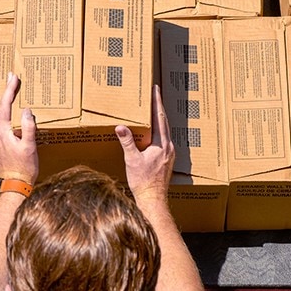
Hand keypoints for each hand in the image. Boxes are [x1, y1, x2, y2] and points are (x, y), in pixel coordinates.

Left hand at [0, 73, 38, 184]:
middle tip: (12, 79)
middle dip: (7, 93)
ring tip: (13, 94)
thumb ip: (28, 127)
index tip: (14, 78)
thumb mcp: (29, 146)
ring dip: (7, 105)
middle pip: (1, 108)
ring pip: (1, 117)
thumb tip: (27, 111)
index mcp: (2, 131)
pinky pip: (2, 125)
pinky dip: (8, 116)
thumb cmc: (23, 168)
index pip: (5, 105)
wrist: (14, 185)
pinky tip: (14, 116)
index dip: (10, 90)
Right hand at [115, 85, 174, 202]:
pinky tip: (152, 134)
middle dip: (158, 108)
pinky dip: (158, 132)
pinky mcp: (167, 161)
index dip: (157, 102)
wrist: (153, 200)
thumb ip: (127, 142)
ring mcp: (170, 154)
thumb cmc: (144, 182)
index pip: (160, 117)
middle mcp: (169, 147)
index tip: (155, 89)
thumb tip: (120, 127)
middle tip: (154, 95)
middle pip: (164, 122)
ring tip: (153, 111)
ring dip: (159, 120)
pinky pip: (164, 141)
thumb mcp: (132, 160)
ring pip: (165, 131)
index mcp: (162, 144)